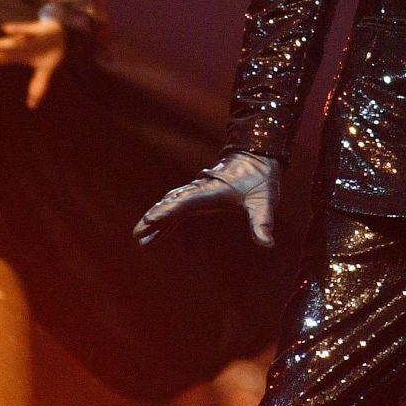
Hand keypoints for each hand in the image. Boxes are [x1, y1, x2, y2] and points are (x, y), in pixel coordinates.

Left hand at [0, 19, 66, 108]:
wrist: (63, 32)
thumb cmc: (49, 50)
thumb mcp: (45, 70)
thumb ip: (38, 85)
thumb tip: (32, 106)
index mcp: (18, 55)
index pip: (0, 60)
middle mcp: (19, 46)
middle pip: (2, 53)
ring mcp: (27, 38)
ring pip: (11, 42)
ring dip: (0, 44)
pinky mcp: (37, 31)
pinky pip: (25, 30)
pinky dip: (16, 29)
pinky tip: (6, 29)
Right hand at [133, 151, 280, 248]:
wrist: (255, 160)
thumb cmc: (260, 182)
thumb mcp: (265, 203)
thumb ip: (263, 223)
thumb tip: (267, 244)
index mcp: (213, 191)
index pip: (188, 201)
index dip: (169, 210)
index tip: (152, 218)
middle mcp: (200, 190)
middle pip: (172, 204)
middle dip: (156, 217)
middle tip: (138, 232)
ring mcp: (195, 193)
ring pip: (170, 205)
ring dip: (154, 219)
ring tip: (138, 236)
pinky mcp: (195, 197)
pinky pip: (175, 208)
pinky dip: (162, 218)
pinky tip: (151, 232)